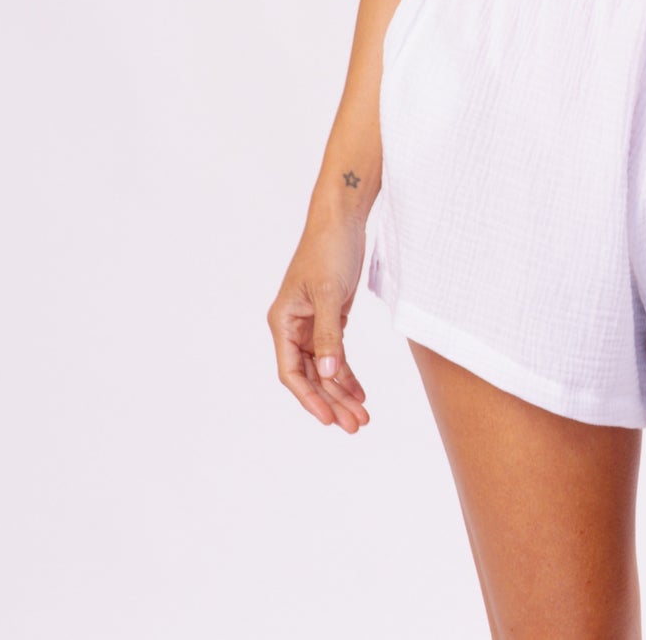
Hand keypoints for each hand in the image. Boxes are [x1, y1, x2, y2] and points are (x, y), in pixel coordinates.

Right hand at [267, 218, 370, 432]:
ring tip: (362, 416)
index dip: (310, 398)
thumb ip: (329, 335)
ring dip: (342, 391)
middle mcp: (294, 327)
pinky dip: (347, 373)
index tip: (329, 419)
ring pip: (325, 368)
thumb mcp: (330, 293)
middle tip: (355, 425)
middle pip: (312, 375)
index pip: (292, 372)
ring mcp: (312, 323)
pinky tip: (360, 392)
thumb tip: (330, 375)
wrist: (342, 219)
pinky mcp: (330, 317)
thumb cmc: (329, 249)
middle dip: (332, 401)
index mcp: (283, 322)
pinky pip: (336, 354)